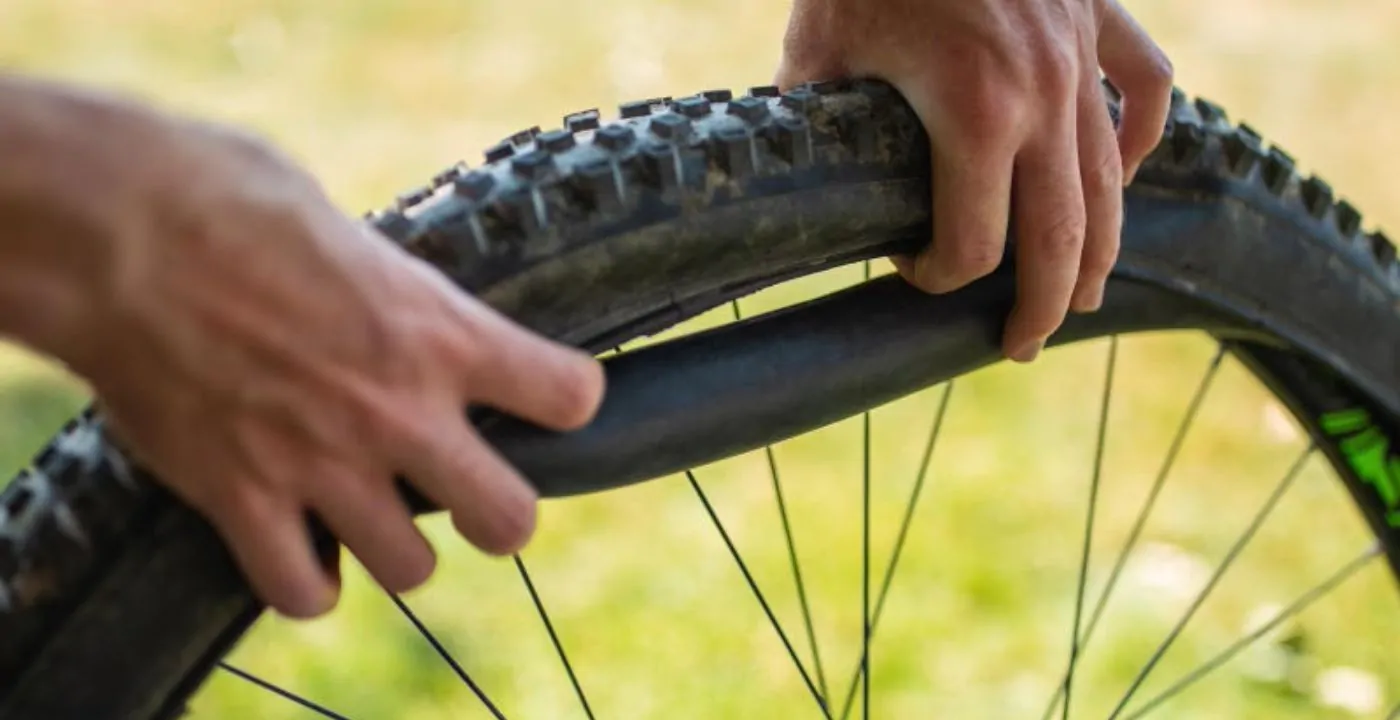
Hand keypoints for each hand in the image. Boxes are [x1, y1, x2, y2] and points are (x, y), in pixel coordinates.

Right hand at [66, 118, 603, 617]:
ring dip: (397, 549)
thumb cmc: (232, 198)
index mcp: (440, 332)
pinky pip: (301, 592)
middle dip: (495, 515)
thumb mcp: (352, 233)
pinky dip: (306, 582)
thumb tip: (405, 306)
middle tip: (464, 490)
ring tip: (369, 514)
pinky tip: (299, 548)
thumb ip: (396, 294)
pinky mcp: (242, 498)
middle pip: (508, 521)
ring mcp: (323, 463)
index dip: (566, 402)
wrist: (118, 231)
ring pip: (410, 569)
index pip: (568, 396)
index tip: (545, 399)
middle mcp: (398, 410)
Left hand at [778, 0, 1172, 361]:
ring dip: (1099, 251)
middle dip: (1038, 306)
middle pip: (1058, 239)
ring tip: (1082, 297)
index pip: (973, 244)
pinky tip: (1123, 174)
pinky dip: (1140, 139)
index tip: (908, 271)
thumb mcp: (816, 53)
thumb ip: (816, 133)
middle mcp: (1043, 97)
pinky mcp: (1098, 13)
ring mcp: (1079, 55)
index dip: (937, 277)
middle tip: (1019, 344)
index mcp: (973, 114)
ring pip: (1112, 183)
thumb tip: (796, 191)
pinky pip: (1143, 90)